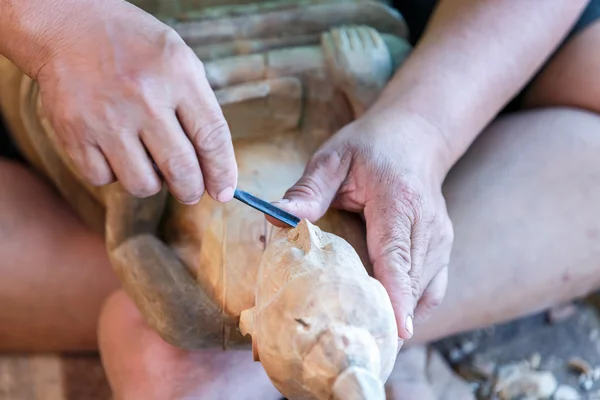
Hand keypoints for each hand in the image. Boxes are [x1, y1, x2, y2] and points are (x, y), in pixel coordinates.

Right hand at [35, 0, 236, 203]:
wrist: (68, 27)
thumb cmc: (134, 48)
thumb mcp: (180, 61)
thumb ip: (201, 110)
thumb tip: (214, 170)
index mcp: (178, 75)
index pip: (212, 138)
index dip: (222, 173)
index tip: (223, 191)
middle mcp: (143, 98)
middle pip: (181, 170)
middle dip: (191, 190)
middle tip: (189, 190)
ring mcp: (106, 117)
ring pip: (143, 184)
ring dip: (152, 183)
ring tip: (148, 161)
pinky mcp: (74, 132)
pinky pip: (103, 179)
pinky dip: (113, 173)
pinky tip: (115, 150)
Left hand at [272, 111, 453, 339]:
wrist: (414, 136)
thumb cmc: (370, 147)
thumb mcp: (333, 158)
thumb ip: (308, 189)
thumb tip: (276, 214)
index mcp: (398, 201)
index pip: (397, 255)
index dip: (397, 295)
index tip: (397, 331)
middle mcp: (428, 224)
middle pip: (411, 282)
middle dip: (390, 318)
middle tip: (361, 351)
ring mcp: (441, 238)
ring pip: (424, 291)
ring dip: (400, 317)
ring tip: (371, 344)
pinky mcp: (443, 247)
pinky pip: (432, 289)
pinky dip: (413, 308)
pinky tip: (390, 322)